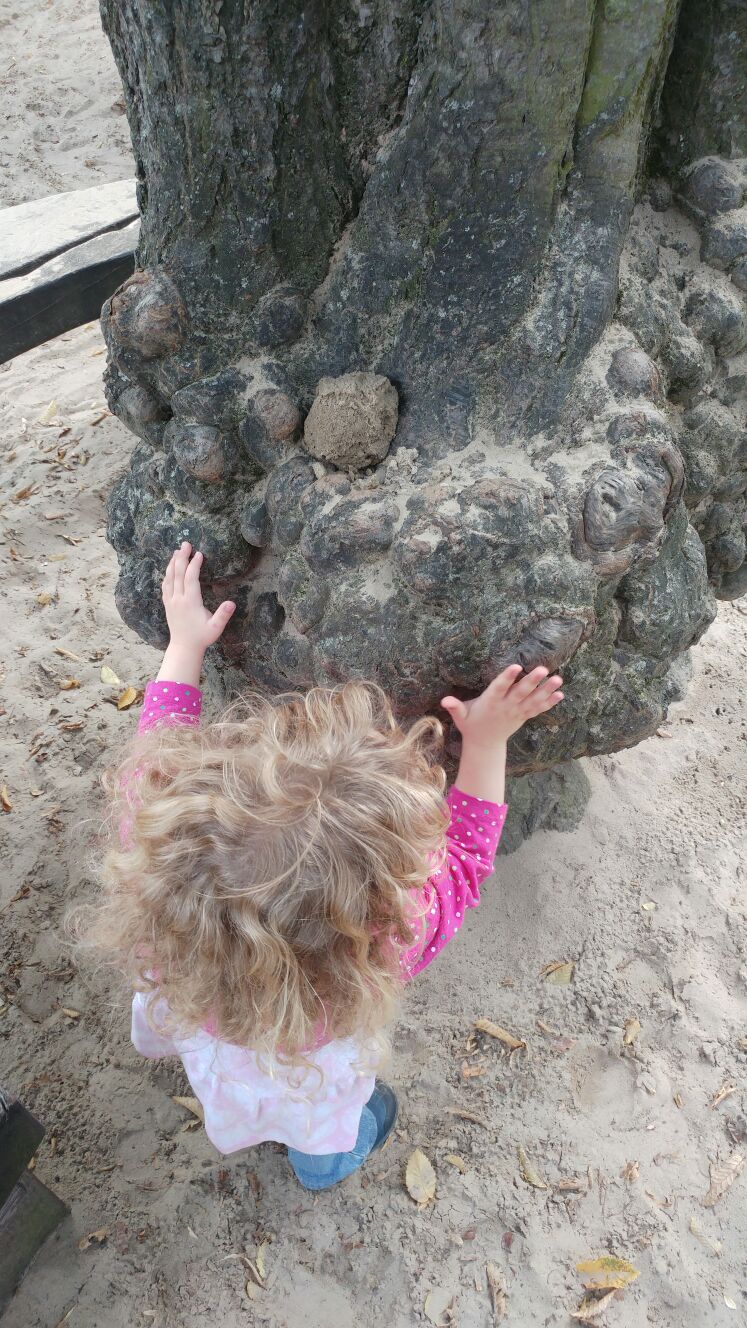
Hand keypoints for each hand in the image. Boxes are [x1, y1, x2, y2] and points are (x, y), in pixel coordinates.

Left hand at [157, 542, 234, 686]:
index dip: (194, 565)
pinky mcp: (167, 604)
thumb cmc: (202, 637)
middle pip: (178, 574)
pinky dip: (167, 574)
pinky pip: (165, 585)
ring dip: (173, 563)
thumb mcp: (216, 628)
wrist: (184, 648)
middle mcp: (178, 599)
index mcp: (190, 602)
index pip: (191, 578)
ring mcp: (170, 601)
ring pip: (169, 578)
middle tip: (185, 543)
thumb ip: (223, 615)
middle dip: (182, 557)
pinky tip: (170, 568)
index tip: (199, 554)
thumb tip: (232, 603)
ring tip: (177, 551)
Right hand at [441, 665, 563, 803]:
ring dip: (546, 690)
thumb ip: (455, 707)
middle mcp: (506, 707)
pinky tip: (560, 694)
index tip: (515, 667)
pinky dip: (549, 702)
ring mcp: (517, 712)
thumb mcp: (460, 717)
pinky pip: (538, 709)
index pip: (499, 688)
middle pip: (521, 692)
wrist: (485, 744)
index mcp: (490, 703)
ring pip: (534, 700)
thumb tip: (445, 701)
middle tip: (542, 669)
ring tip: (558, 679)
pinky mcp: (524, 716)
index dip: (507, 678)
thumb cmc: (471, 724)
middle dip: (532, 681)